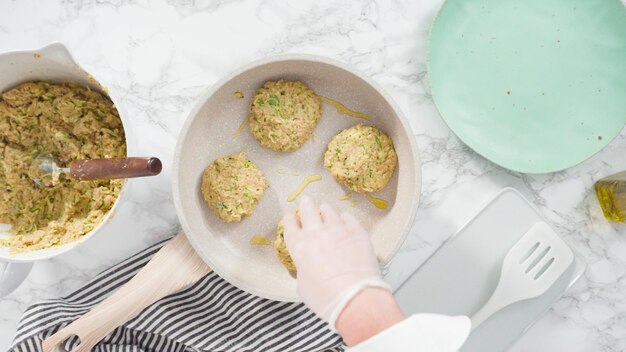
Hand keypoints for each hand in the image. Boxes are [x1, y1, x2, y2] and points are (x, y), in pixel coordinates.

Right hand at [282, 196, 391, 330]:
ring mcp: (338, 230)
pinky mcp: (357, 231)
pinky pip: (348, 217)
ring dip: (325, 211)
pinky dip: (344, 217)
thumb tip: (309, 265)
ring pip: (328, 211)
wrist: (354, 297)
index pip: (290, 225)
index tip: (291, 217)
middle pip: (308, 210)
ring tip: (325, 210)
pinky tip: (344, 219)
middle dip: (305, 205)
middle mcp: (316, 233)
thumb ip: (304, 268)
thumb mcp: (303, 285)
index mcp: (299, 247)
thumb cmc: (324, 297)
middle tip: (306, 202)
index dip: (290, 220)